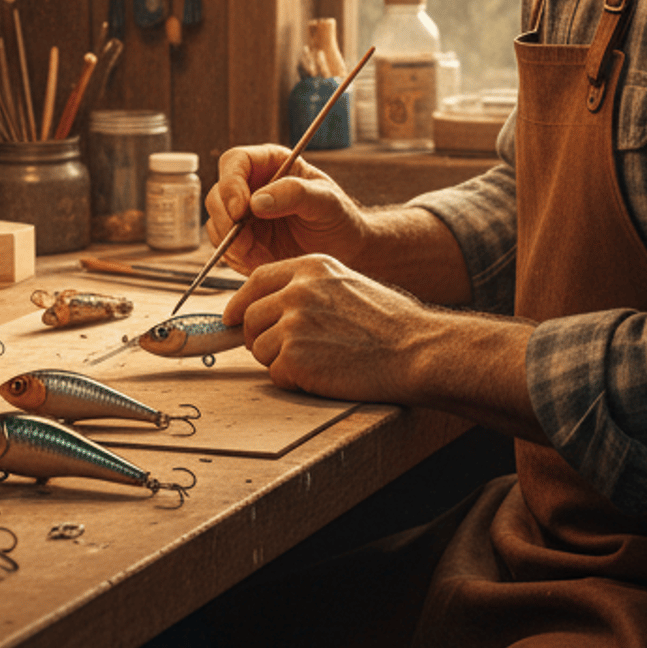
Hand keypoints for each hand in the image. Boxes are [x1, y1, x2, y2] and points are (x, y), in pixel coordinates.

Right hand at [206, 144, 368, 273]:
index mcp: (271, 163)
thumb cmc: (339, 218)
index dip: (230, 184)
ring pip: (215, 223)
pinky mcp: (243, 240)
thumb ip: (295, 194)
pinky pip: (224, 248)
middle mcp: (252, 186)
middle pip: (217, 194)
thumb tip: (257, 201)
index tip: (240, 210)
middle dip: (226, 219)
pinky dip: (237, 257)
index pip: (235, 162)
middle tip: (245, 241)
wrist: (344, 250)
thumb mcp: (326, 201)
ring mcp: (244, 214)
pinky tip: (261, 260)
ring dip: (231, 242)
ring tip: (260, 253)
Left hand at [226, 254, 424, 400]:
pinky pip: (274, 373)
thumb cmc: (389, 324)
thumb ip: (307, 289)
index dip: (240, 302)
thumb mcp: (346, 285)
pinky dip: (293, 380)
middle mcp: (297, 290)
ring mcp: (293, 323)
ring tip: (318, 360)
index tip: (231, 318)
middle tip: (287, 351)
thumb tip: (269, 305)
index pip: (257, 280)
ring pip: (258, 347)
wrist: (415, 350)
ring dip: (279, 361)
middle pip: (250, 317)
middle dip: (259, 337)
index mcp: (310, 267)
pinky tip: (322, 374)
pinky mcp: (295, 357)